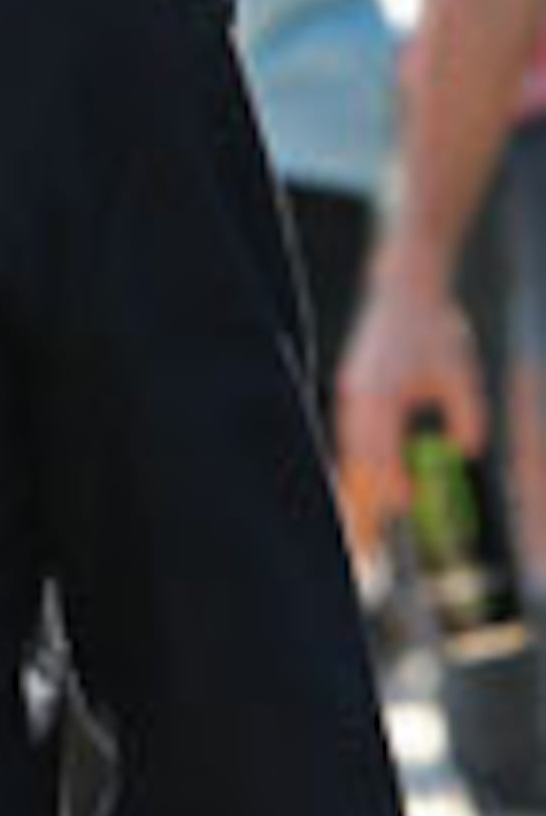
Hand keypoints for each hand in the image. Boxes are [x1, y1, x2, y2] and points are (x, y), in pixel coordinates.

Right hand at [332, 256, 483, 548]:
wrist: (404, 291)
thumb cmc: (436, 331)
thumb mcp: (462, 374)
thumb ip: (466, 416)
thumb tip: (465, 452)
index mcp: (381, 394)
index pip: (382, 450)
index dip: (393, 481)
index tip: (408, 506)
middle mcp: (357, 397)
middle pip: (357, 457)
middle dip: (369, 492)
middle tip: (381, 524)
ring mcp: (349, 392)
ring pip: (350, 447)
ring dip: (361, 478)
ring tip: (369, 511)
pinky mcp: (352, 388)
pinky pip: (351, 433)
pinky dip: (360, 457)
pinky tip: (368, 474)